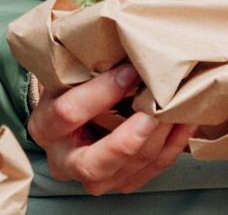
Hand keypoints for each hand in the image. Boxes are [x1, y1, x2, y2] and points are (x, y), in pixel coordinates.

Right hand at [29, 65, 196, 194]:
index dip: (102, 92)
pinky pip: (151, 171)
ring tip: (176, 108)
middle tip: (154, 110)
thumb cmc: (69, 88)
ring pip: (129, 169)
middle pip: (93, 163)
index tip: (130, 70)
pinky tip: (183, 123)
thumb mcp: (66, 74)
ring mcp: (92, 179)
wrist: (70, 116)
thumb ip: (86, 65)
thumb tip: (124, 43)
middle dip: (128, 139)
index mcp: (44, 127)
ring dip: (158, 138)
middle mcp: (63, 161)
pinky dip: (171, 147)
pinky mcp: (119, 184)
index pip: (69, 112)